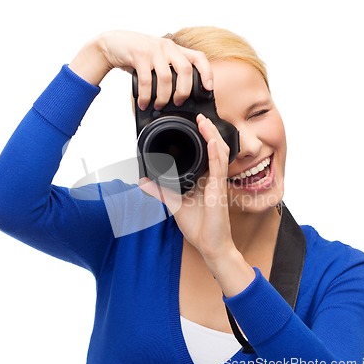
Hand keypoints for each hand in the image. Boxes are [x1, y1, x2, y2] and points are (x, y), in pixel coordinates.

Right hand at [68, 30, 213, 109]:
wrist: (112, 44)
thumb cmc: (138, 55)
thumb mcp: (158, 58)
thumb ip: (170, 69)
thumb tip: (182, 94)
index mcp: (176, 49)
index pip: (199, 58)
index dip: (207, 73)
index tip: (209, 89)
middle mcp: (167, 47)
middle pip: (186, 70)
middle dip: (184, 91)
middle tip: (178, 103)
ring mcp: (153, 50)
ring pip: (166, 78)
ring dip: (163, 96)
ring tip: (158, 105)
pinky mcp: (139, 55)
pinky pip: (146, 80)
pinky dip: (146, 96)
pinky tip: (144, 103)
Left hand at [139, 114, 255, 295]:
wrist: (211, 245)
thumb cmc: (200, 227)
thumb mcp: (174, 204)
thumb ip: (160, 191)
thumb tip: (143, 181)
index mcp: (206, 180)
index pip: (208, 154)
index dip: (205, 138)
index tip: (196, 124)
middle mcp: (214, 179)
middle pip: (215, 148)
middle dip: (209, 131)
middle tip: (201, 117)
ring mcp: (218, 183)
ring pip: (219, 152)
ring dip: (212, 135)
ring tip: (205, 121)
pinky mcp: (219, 190)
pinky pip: (218, 167)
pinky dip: (215, 152)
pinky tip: (211, 140)